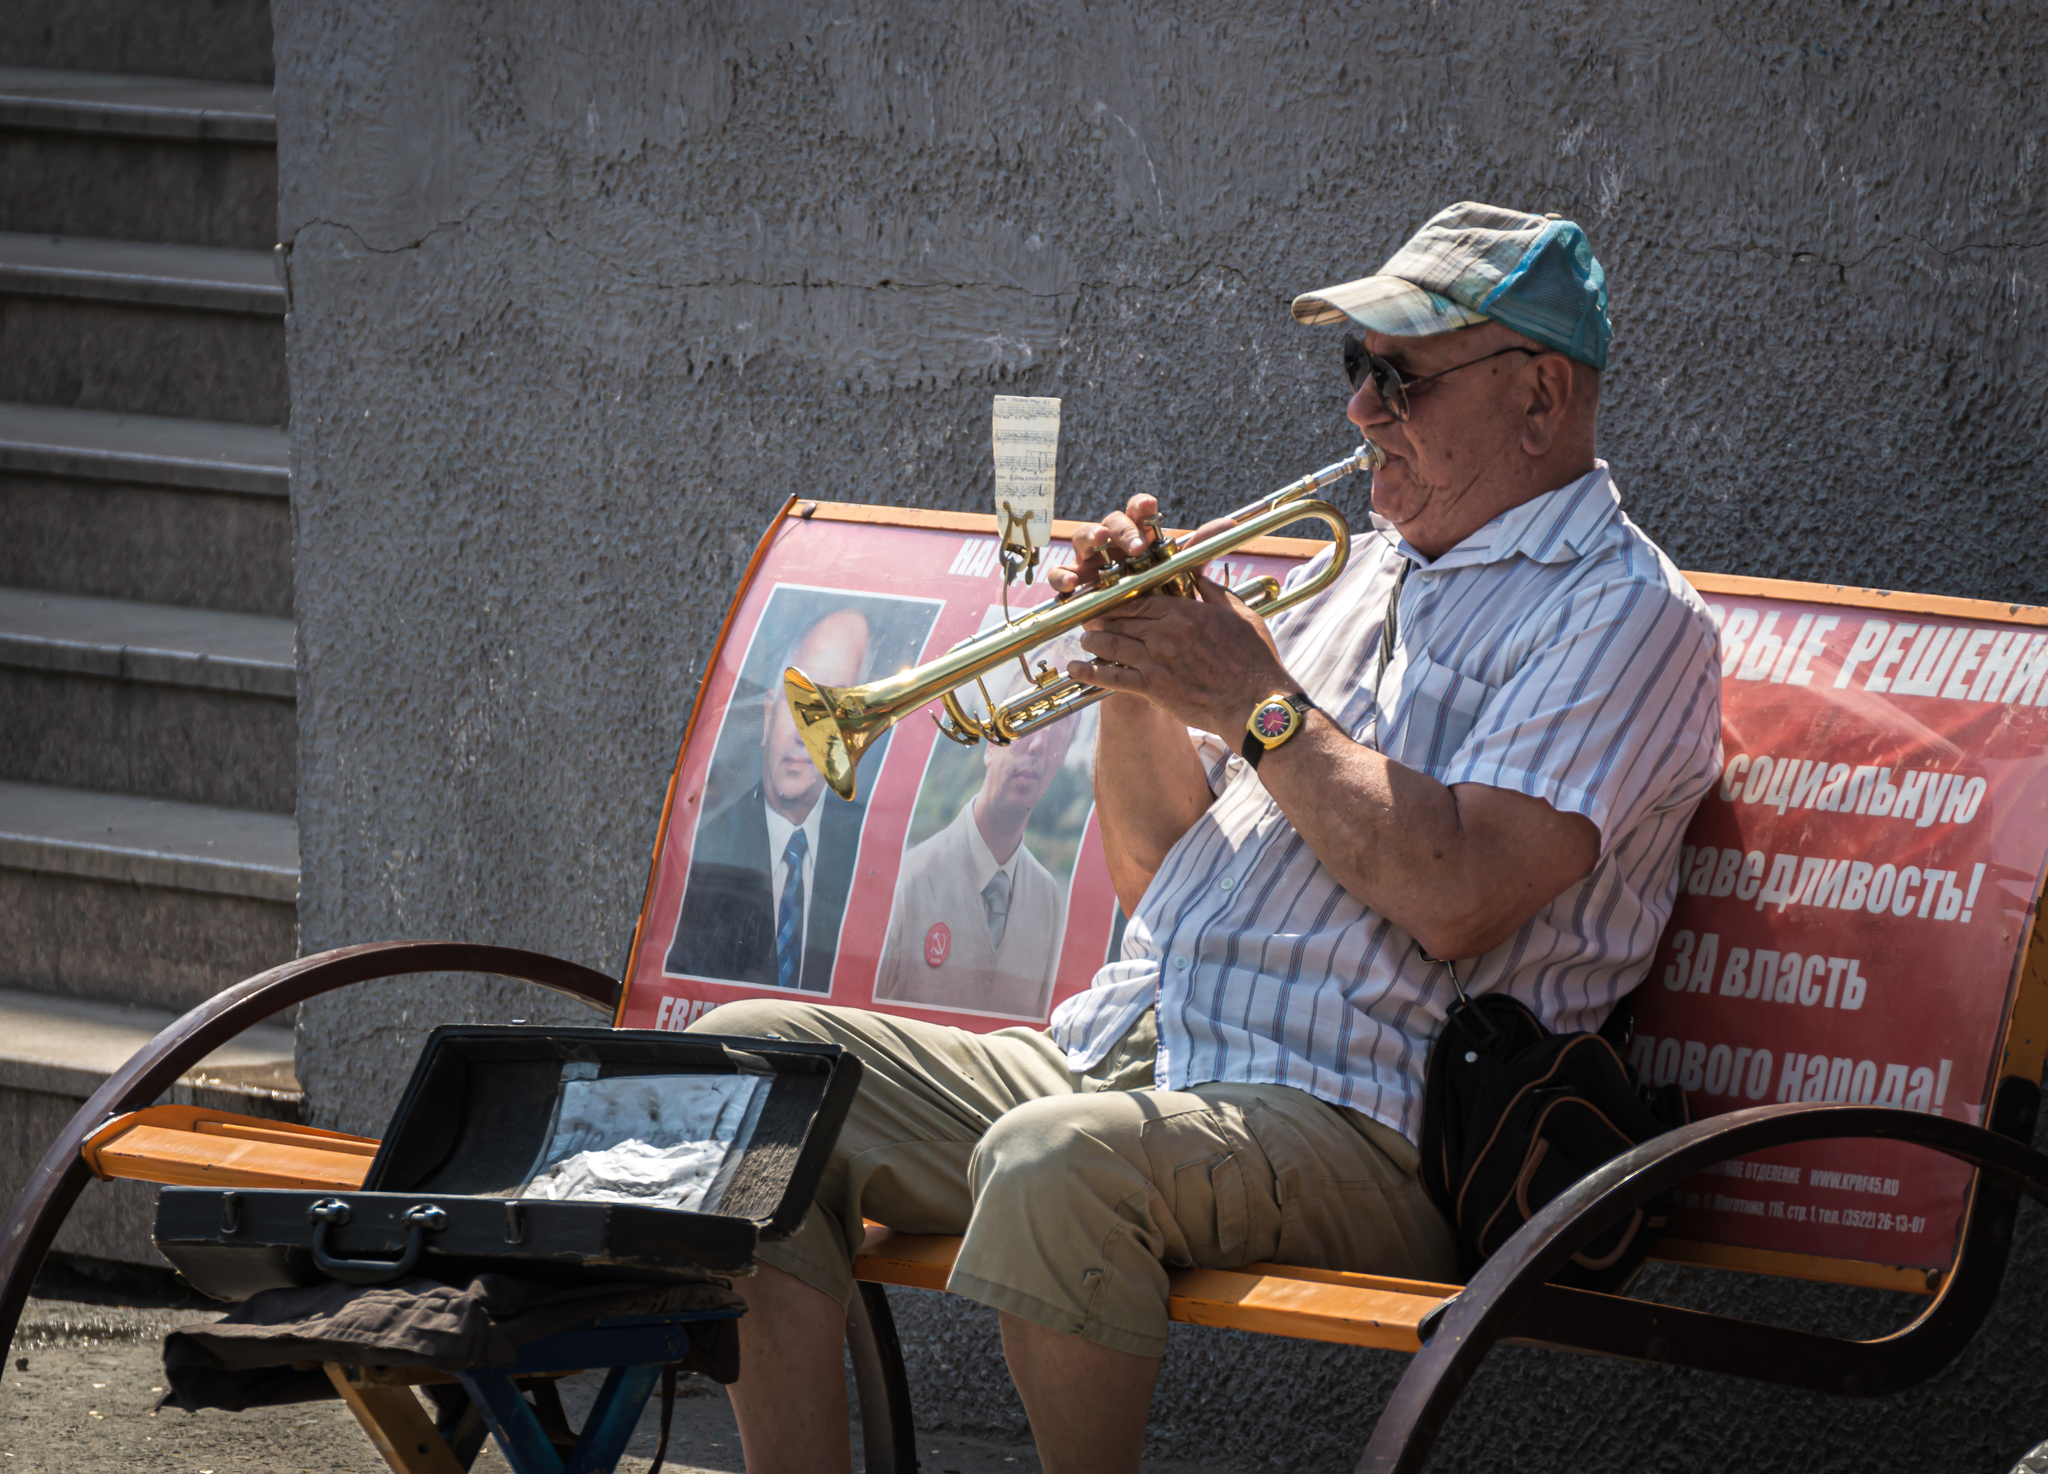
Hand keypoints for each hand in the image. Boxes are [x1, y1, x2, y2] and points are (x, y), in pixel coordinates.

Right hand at [1047, 494, 1235, 596]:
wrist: (1135, 625)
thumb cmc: (1154, 589)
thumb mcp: (1178, 569)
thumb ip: (1199, 546)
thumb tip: (1229, 524)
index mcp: (1137, 533)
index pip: (1137, 511)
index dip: (1141, 506)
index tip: (1150, 506)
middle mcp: (1112, 541)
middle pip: (1111, 521)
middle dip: (1121, 529)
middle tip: (1135, 543)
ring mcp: (1090, 558)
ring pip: (1083, 538)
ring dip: (1090, 537)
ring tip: (1099, 541)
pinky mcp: (1073, 579)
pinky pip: (1060, 573)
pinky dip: (1063, 575)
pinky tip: (1072, 582)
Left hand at [1065, 572, 1293, 738]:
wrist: (1254, 703)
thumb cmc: (1254, 660)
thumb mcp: (1240, 616)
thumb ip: (1215, 594)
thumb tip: (1200, 577)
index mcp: (1184, 613)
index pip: (1142, 601)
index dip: (1121, 601)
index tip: (1111, 600)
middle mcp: (1165, 633)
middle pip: (1122, 620)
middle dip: (1102, 618)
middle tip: (1089, 618)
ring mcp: (1156, 660)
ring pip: (1113, 645)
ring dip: (1094, 642)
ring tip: (1085, 640)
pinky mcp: (1152, 687)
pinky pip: (1113, 678)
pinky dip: (1091, 672)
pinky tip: (1076, 670)